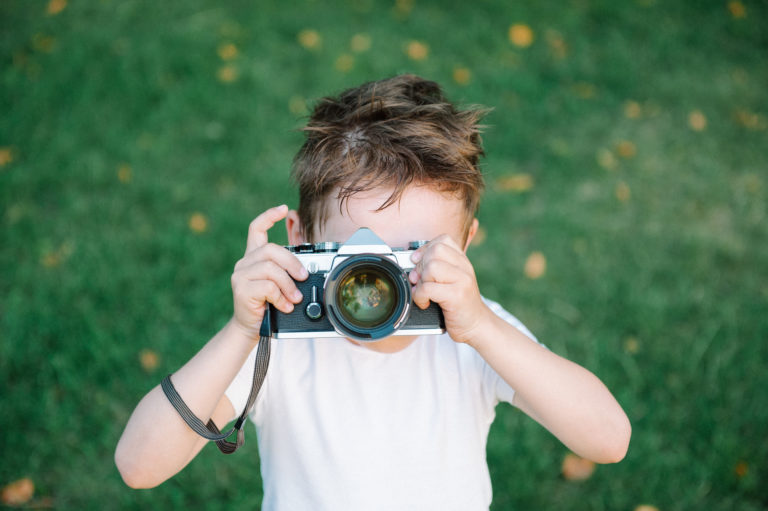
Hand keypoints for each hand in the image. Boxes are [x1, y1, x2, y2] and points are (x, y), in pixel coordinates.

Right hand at [230, 205, 307, 337]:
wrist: (250, 328)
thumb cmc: (268, 305)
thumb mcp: (279, 285)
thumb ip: (286, 271)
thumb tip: (307, 267)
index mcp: (254, 257)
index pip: (256, 228)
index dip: (269, 216)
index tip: (283, 209)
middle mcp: (244, 263)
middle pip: (270, 249)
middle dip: (292, 263)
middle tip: (303, 276)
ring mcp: (240, 276)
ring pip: (271, 269)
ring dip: (288, 284)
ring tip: (295, 298)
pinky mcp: (241, 290)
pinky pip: (268, 287)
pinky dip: (281, 297)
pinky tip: (285, 305)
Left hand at [409, 234, 491, 344]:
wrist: (477, 326)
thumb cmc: (459, 305)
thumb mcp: (451, 281)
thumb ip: (437, 268)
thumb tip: (412, 261)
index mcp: (462, 261)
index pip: (442, 240)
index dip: (426, 249)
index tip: (418, 263)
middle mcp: (465, 267)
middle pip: (435, 251)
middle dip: (421, 266)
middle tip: (421, 281)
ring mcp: (463, 280)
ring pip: (431, 267)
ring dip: (421, 282)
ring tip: (424, 293)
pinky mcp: (457, 295)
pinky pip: (428, 288)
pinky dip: (420, 296)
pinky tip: (425, 303)